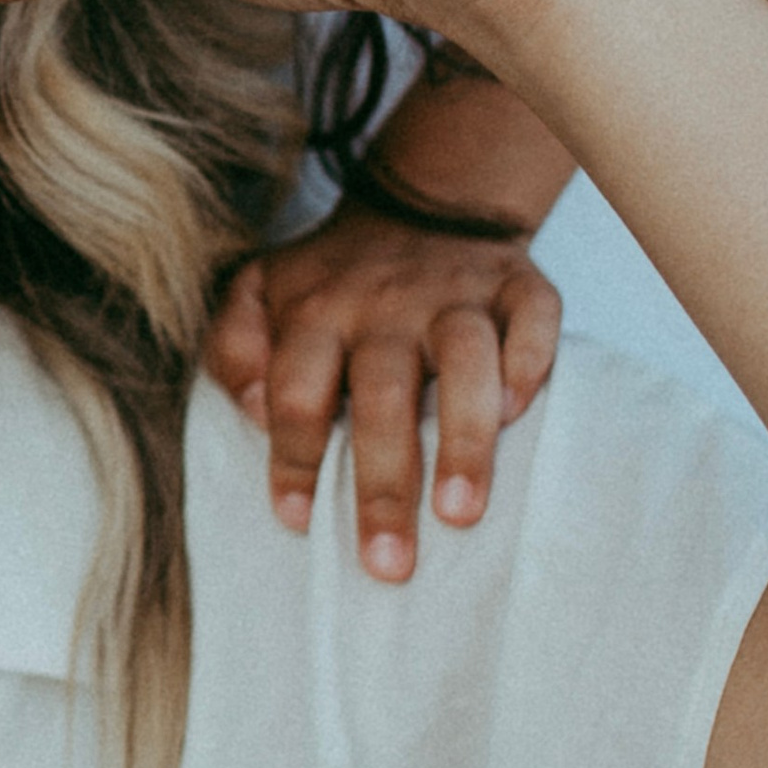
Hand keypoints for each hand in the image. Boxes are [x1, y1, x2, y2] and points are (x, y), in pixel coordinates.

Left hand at [205, 212, 560, 575]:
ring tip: (460, 513)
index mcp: (315, 311)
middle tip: (389, 562)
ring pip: (464, 359)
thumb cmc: (331, 281)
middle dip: (383, 482)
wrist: (422, 204)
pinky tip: (519, 415)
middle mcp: (385, 303)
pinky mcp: (518, 283)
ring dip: (463, 437)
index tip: (297, 521)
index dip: (294, 457)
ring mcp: (456, 293)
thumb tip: (252, 412)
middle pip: (382, 394)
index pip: (297, 392)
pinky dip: (529, 365)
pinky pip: (533, 321)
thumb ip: (234, 350)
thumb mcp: (257, 294)